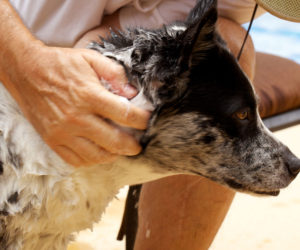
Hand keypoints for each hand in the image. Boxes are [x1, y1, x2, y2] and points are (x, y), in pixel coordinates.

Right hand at [7, 44, 148, 166]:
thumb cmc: (61, 64)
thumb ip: (114, 73)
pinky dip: (92, 160)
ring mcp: (62, 132)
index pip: (125, 114)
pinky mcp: (52, 140)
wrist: (26, 71)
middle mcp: (76, 117)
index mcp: (89, 95)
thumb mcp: (90, 58)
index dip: (142, 120)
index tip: (146, 121)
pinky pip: (76, 160)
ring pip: (97, 155)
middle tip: (138, 145)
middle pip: (114, 141)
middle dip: (132, 145)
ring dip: (114, 155)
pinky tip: (99, 153)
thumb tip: (132, 92)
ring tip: (120, 149)